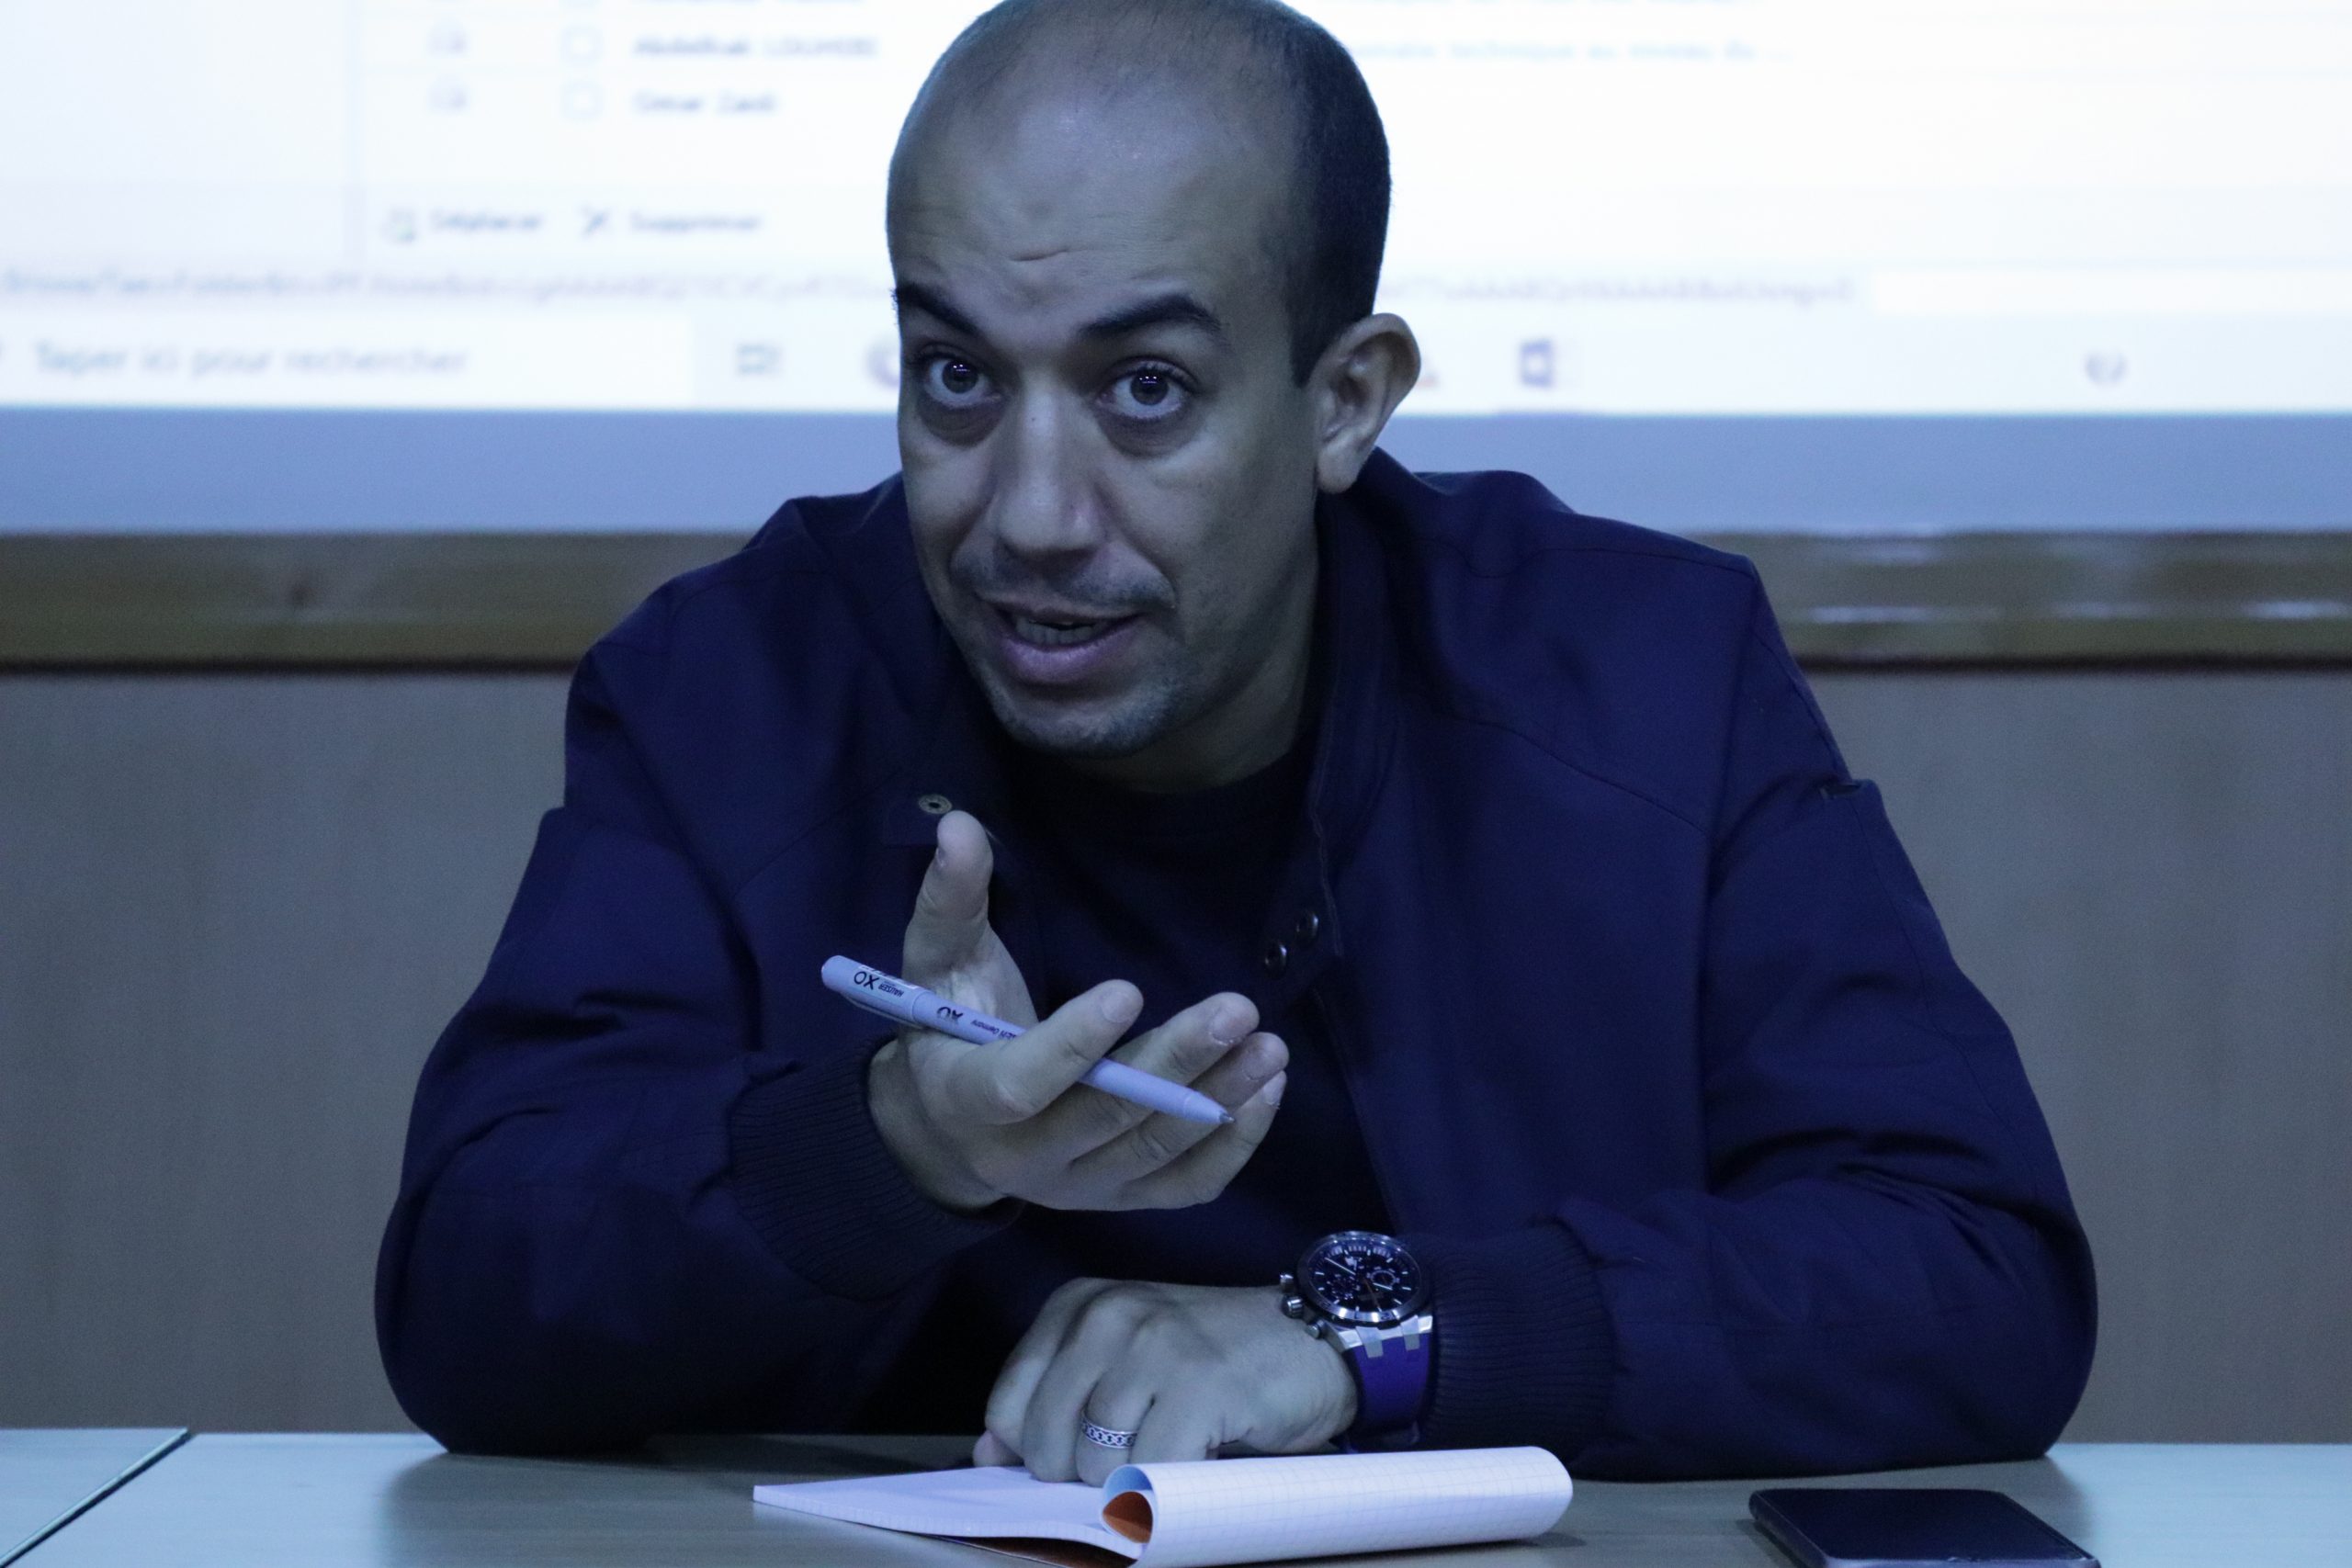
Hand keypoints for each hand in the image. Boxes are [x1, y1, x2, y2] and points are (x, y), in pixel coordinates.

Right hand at [868, 810, 1289, 1211]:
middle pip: (1108, 1117)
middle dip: (1176, 1063)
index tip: (1128, 988)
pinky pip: (1185, 1187)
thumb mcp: (939, 960)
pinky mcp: (1120, 1199)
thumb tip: (959, 824)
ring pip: (1155, 1150)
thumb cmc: (951, 1026)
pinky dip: (1231, 1144)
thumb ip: (952, 897)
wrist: (952, 1128)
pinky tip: (1267, 1089)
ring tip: (1270, 1045)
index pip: (1020, 1083)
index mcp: (968, 1098)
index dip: (1072, 1044)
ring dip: (1219, 1098)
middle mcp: (1024, 1158)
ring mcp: (1077, 1187)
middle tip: (1238, 1008)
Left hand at [973, 1280, 1357, 1483]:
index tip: (1072, 1461)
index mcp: (1077, 1305)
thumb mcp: (1121, 1361)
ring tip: (1162, 1460)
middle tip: (1129, 1465)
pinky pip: (1149, 1468)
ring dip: (1126, 1483)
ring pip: (1093, 1459)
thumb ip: (1055, 1396)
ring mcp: (1152, 1346)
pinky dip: (1163, 1488)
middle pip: (1045, 1438)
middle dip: (1078, 1475)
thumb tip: (989, 1451)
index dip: (1032, 1451)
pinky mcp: (1197, 1384)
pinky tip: (1190, 1464)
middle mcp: (1107, 1315)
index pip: (1007, 1403)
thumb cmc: (1210, 1360)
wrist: (1310, 1340)